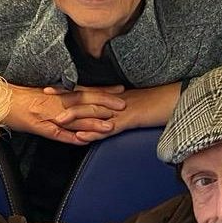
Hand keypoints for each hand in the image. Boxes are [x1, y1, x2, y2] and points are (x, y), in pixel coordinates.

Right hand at [6, 84, 126, 143]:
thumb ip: (62, 95)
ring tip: (110, 126)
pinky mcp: (41, 127)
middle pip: (85, 102)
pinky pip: (58, 133)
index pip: (86, 90)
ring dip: (93, 122)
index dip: (104, 91)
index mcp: (58, 93)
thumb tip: (79, 95)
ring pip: (75, 118)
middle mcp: (57, 101)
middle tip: (124, 106)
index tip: (120, 90)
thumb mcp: (44, 94)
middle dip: (105, 104)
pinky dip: (72, 137)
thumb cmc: (20, 98)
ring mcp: (49, 115)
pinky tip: (84, 141)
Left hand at [47, 83, 182, 142]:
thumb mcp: (136, 104)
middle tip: (43, 95)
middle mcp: (114, 101)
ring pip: (94, 113)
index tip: (49, 86)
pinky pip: (109, 128)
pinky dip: (95, 132)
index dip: (67, 88)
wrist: (178, 99)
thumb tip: (109, 114)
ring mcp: (121, 110)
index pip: (87, 90)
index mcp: (113, 96)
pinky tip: (82, 136)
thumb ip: (120, 108)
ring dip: (75, 116)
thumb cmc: (159, 102)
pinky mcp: (130, 120)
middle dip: (64, 98)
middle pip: (85, 98)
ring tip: (57, 120)